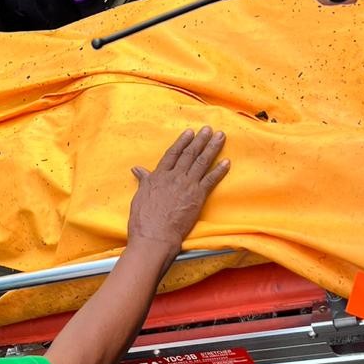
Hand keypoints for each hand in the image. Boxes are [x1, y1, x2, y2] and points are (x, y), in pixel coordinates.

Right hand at [128, 128, 229, 252]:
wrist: (154, 234)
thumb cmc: (143, 219)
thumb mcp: (140, 195)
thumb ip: (143, 180)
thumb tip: (137, 169)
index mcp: (159, 175)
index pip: (173, 154)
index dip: (182, 142)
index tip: (189, 132)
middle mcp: (174, 176)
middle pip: (190, 154)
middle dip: (200, 140)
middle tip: (208, 129)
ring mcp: (187, 185)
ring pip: (202, 162)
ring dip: (212, 148)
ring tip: (220, 137)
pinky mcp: (197, 196)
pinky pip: (211, 180)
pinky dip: (219, 170)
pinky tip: (227, 162)